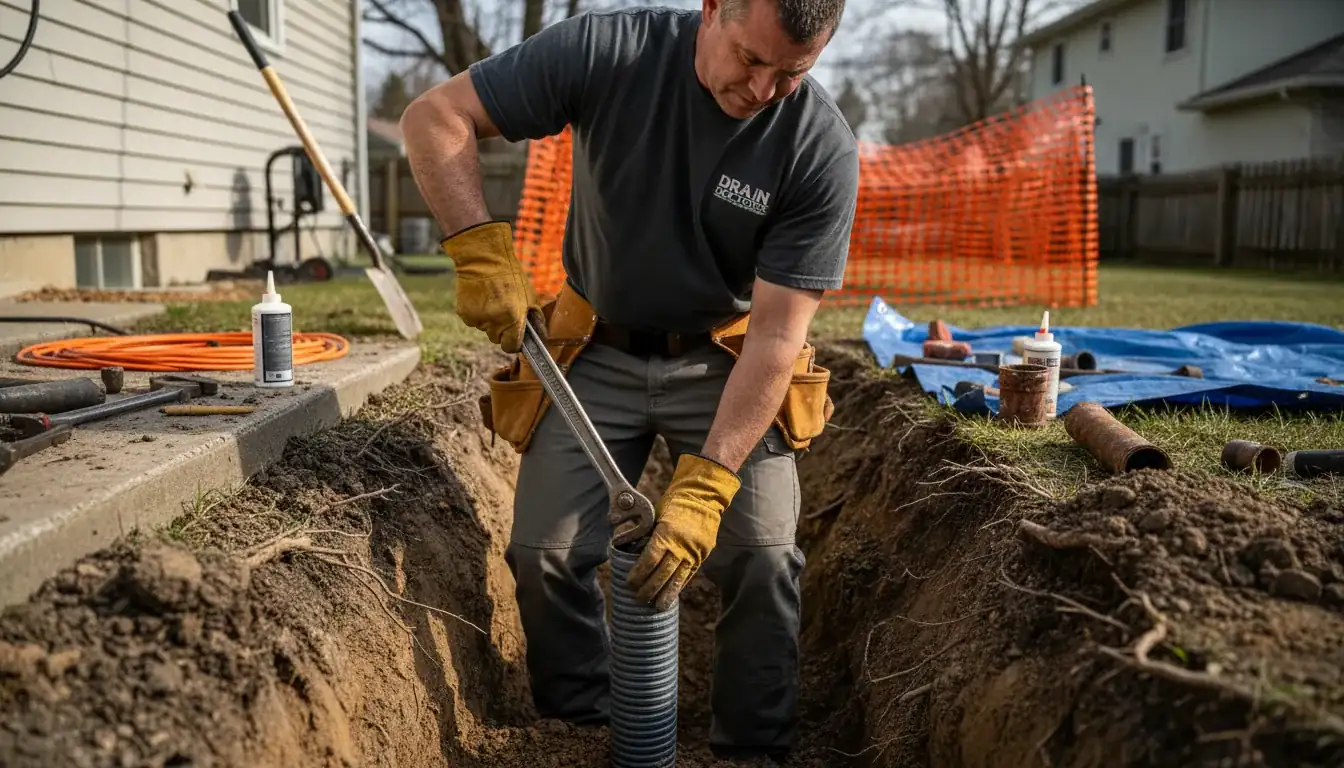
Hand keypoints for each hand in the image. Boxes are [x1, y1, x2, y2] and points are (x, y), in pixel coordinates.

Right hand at [440, 220, 542, 352]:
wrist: (483, 259)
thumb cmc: (511, 276)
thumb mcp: (530, 297)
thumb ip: (535, 319)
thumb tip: (540, 336)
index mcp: (512, 319)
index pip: (511, 347)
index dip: (514, 343)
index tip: (515, 336)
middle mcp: (494, 322)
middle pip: (497, 339)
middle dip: (502, 330)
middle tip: (504, 311)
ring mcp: (477, 319)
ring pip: (484, 329)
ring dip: (489, 321)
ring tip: (492, 300)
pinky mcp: (464, 314)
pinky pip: (473, 321)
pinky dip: (477, 314)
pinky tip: (481, 298)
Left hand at [625, 453, 740, 610]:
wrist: (702, 498)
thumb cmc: (674, 505)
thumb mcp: (656, 517)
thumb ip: (646, 537)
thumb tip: (631, 553)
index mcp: (666, 533)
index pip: (649, 560)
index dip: (638, 575)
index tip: (629, 583)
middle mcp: (680, 545)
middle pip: (661, 574)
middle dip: (648, 589)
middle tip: (638, 598)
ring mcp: (693, 552)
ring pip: (677, 580)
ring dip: (664, 595)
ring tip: (655, 606)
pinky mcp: (702, 556)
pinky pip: (689, 576)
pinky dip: (678, 587)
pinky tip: (671, 596)